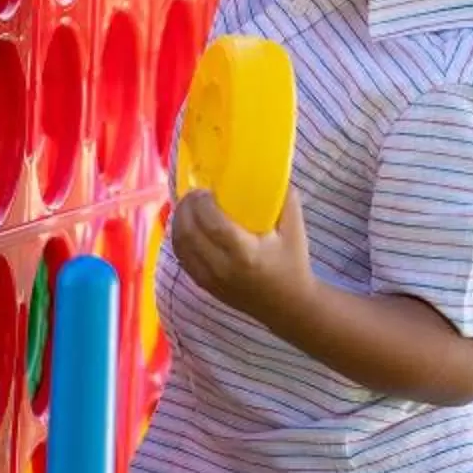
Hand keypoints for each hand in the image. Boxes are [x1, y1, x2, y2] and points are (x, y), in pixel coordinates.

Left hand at [169, 184, 311, 326]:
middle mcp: (223, 269)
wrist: (288, 306)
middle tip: (194, 193)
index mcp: (246, 254)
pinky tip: (186, 225)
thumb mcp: (294, 229)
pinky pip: (181, 257)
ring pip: (180, 245)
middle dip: (186, 207)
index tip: (207, 189)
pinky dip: (179, 237)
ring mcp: (211, 280)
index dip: (202, 203)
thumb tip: (269, 167)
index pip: (213, 225)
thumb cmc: (292, 263)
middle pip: (189, 233)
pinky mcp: (204, 285)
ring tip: (188, 205)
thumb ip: (284, 197)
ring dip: (179, 221)